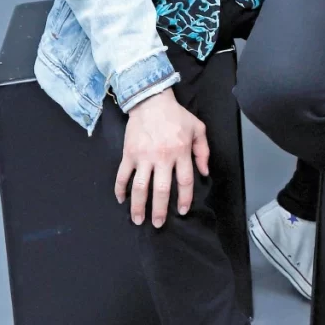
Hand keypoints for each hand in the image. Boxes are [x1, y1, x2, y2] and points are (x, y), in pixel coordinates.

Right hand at [115, 89, 208, 228]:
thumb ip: (203, 150)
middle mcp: (163, 156)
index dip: (184, 198)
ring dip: (138, 206)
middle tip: (157, 224)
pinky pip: (122, 175)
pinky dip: (120, 189)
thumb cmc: (176, 116)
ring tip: (138, 220)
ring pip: (140, 187)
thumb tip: (204, 172)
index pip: (184, 180)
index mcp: (181, 151)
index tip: (182, 211)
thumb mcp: (198, 128)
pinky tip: (121, 200)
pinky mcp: (129, 154)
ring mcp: (144, 156)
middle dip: (159, 210)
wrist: (152, 101)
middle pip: (161, 189)